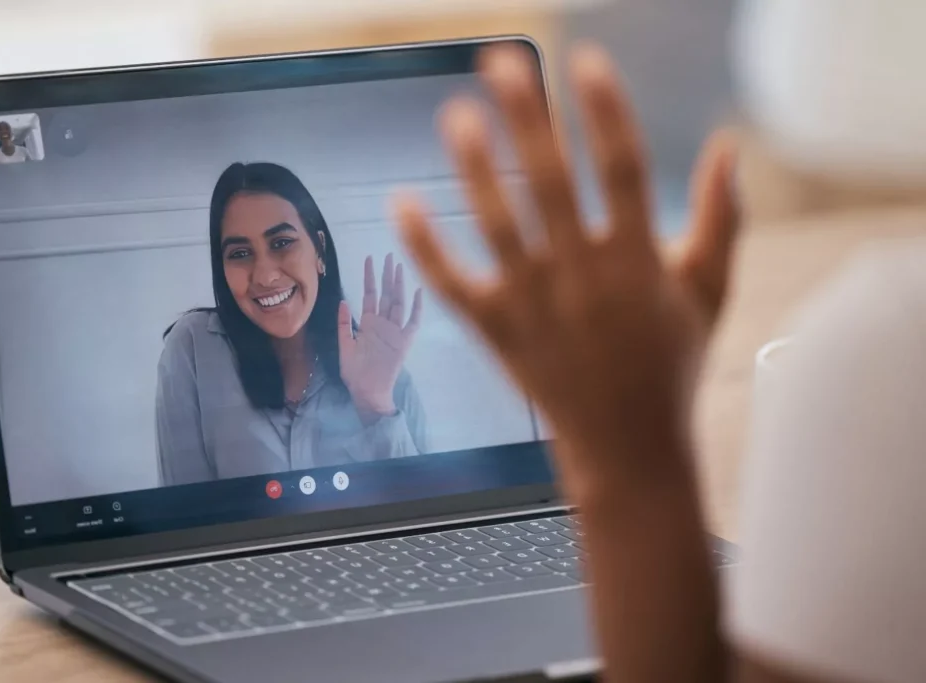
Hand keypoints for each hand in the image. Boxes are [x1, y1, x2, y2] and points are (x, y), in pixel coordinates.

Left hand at [338, 254, 423, 417]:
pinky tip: (417, 291)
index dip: (369, 277)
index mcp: (368, 323)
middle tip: (389, 255)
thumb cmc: (355, 374)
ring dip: (398, 284)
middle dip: (387, 274)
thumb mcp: (344, 347)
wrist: (367, 393)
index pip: (370, 294)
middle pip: (387, 294)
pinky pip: (412, 322)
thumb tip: (343, 300)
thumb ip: (343, 324)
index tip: (369, 259)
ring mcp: (395, 332)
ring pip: (398, 303)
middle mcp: (383, 324)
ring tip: (398, 266)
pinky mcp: (404, 342)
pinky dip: (416, 307)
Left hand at [395, 45, 737, 490]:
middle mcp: (581, 279)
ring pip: (496, 226)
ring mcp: (534, 306)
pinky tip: (403, 201)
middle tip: (502, 62)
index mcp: (636, 263)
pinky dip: (425, 246)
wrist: (627, 449)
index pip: (622, 170)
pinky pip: (452, 284)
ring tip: (456, 113)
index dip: (604, 112)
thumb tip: (728, 146)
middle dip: (527, 119)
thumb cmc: (670, 365)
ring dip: (475, 168)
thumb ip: (719, 219)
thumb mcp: (709, 294)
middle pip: (549, 184)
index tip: (585, 61)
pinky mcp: (497, 331)